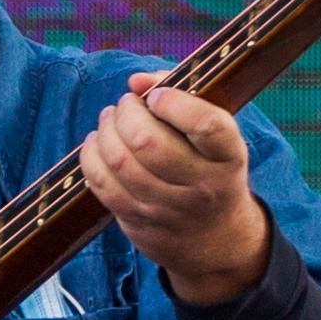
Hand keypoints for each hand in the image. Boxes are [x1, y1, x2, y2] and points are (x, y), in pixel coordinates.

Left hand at [79, 72, 269, 306]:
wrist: (216, 238)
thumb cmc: (208, 168)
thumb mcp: (213, 137)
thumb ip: (181, 96)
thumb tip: (136, 81)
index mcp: (228, 157)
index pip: (207, 125)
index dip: (174, 103)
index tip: (157, 96)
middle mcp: (202, 186)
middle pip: (148, 143)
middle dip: (126, 114)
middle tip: (126, 104)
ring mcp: (169, 209)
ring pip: (121, 163)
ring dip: (105, 131)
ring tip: (109, 119)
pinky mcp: (139, 223)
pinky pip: (103, 185)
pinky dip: (91, 157)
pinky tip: (97, 143)